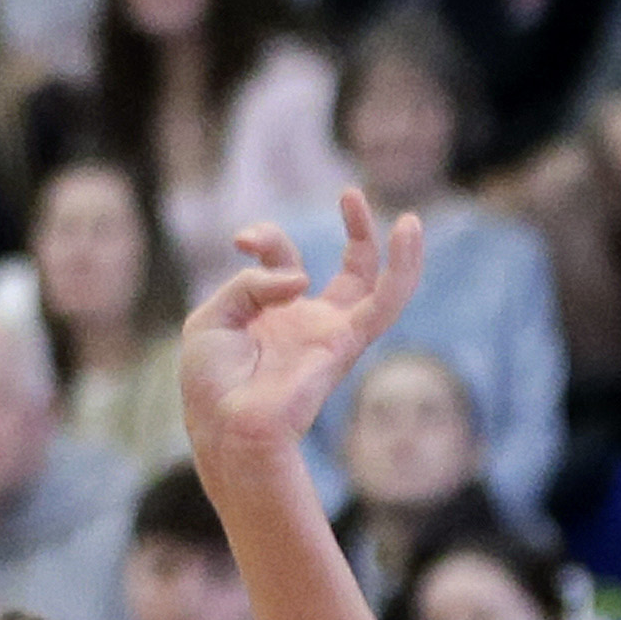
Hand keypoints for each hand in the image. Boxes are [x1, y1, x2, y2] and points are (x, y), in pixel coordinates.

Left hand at [179, 191, 421, 487]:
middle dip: (355, 229)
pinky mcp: (345, 343)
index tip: (243, 239)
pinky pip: (386, 303)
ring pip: (380, 288)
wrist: (224, 425)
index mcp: (273, 315)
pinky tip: (409, 229)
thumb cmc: (211, 384)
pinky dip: (403, 268)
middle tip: (349, 193)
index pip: (282, 261)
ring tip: (407, 218)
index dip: (267, 238)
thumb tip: (299, 280)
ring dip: (393, 250)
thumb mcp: (211, 319)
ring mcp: (330, 334)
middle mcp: (308, 323)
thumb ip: (250, 284)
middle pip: (350, 270)